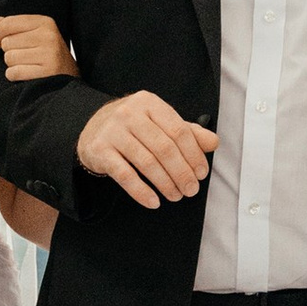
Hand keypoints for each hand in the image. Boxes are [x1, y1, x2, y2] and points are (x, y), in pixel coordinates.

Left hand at [0, 12, 76, 81]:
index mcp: (45, 22)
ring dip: (13, 64)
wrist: (68, 76)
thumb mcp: (30, 33)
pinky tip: (28, 74)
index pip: (7, 23)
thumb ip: (6, 26)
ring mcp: (49, 54)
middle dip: (9, 51)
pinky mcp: (46, 72)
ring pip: (9, 58)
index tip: (1, 40)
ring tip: (27, 64)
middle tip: (23, 55)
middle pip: (6, 42)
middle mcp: (48, 36)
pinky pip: (13, 73)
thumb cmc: (44, 52)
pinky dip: (15, 75)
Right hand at [74, 93, 219, 209]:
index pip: (179, 131)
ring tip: (175, 196)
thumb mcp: (160, 123)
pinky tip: (153, 201)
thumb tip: (213, 142)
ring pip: (147, 162)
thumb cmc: (133, 127)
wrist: (92, 129)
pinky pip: (125, 175)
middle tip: (191, 190)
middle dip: (182, 173)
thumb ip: (188, 132)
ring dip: (165, 184)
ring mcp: (113, 131)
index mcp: (150, 104)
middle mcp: (130, 113)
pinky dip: (141, 191)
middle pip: (164, 148)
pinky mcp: (99, 150)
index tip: (201, 173)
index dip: (194, 155)